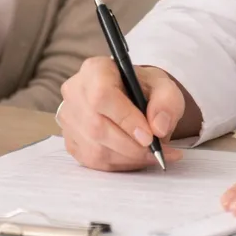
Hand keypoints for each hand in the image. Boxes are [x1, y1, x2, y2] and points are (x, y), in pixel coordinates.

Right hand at [57, 56, 189, 170]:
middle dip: (131, 146)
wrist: (132, 98)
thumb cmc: (144, 90)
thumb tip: (158, 128)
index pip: (102, 95)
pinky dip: (118, 165)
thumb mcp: (164, 88)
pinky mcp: (70, 139)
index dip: (125, 119)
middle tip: (157, 152)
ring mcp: (68, 117)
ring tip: (152, 156)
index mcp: (95, 70)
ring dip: (128, 159)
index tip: (149, 137)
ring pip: (94, 148)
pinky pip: (92, 161)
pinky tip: (135, 159)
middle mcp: (75, 91)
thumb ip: (167, 103)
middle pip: (96, 126)